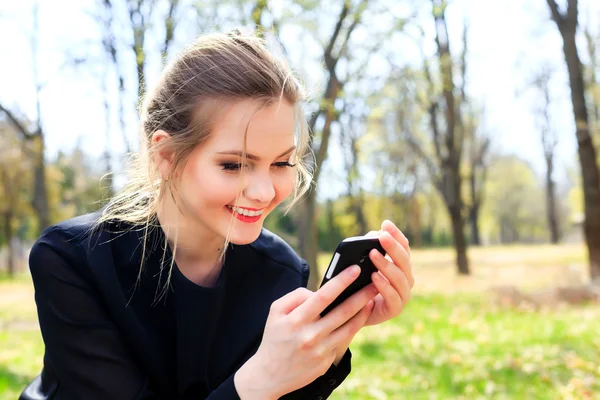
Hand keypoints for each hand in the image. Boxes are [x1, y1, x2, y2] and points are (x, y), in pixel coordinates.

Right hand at [234, 266, 377, 398]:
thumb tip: (317, 292)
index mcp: (297, 320)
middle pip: (344, 311)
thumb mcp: (275, 311)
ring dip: (363, 313)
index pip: (324, 295)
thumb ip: (296, 296)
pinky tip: (359, 318)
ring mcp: (321, 350)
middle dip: (362, 295)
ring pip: (349, 327)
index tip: (355, 269)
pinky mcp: (327, 362)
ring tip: (371, 301)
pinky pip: (343, 341)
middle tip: (375, 284)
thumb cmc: (274, 337)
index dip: (342, 281)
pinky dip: (352, 328)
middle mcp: (311, 335)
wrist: (269, 374)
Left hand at [364, 220, 414, 326]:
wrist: (352, 313)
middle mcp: (406, 279)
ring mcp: (403, 294)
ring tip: (372, 254)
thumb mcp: (362, 265)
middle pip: (404, 260)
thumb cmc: (359, 285)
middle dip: (393, 247)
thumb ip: (369, 250)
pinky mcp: (395, 309)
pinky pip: (393, 297)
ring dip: (386, 264)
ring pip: (400, 278)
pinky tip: (374, 276)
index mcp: (401, 266)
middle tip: (381, 236)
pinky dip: (384, 286)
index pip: (404, 247)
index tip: (385, 223)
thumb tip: (372, 235)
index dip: (396, 235)